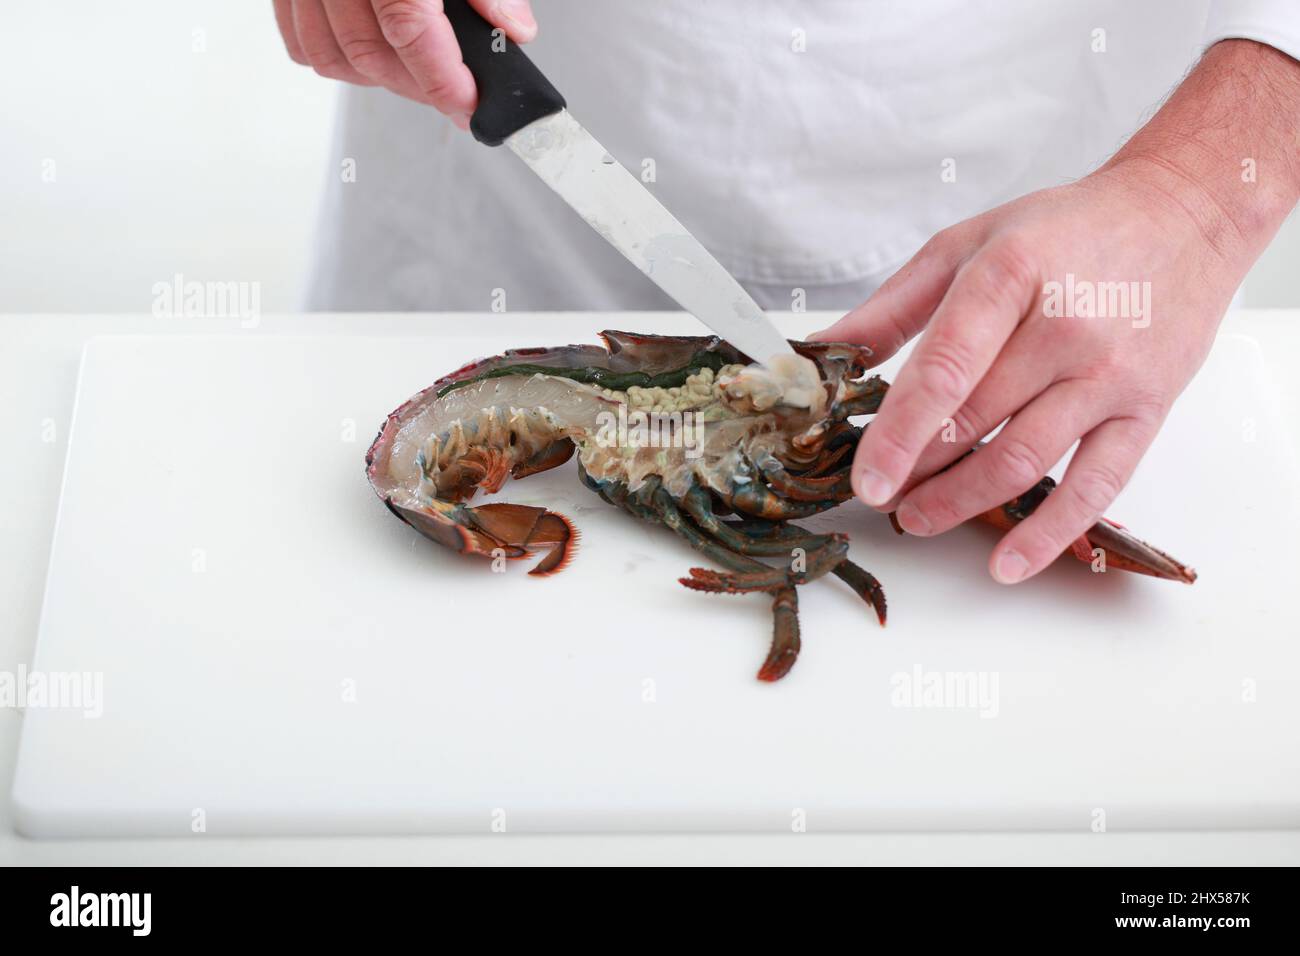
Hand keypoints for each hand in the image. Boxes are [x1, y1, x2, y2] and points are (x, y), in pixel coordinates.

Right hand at [272, 0, 537, 127]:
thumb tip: (512, 28)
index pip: (409, 30)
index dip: (443, 81)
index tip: (470, 106)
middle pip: (370, 52)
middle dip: (419, 87)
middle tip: (456, 94)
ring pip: (330, 54)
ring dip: (379, 78)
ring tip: (419, 76)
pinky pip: (299, 36)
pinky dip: (336, 58)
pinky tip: (373, 54)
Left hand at [814, 40, 1299, 584]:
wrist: (1184, 215)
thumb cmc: (1064, 230)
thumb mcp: (966, 245)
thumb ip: (891, 308)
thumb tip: (821, 353)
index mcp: (1009, 276)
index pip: (944, 371)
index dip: (898, 433)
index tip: (866, 479)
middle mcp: (1064, 328)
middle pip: (976, 422)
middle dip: (917, 472)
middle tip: (880, 497)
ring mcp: (1110, 373)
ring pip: (1024, 460)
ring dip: (962, 502)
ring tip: (918, 518)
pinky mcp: (1147, 409)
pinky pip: (1097, 485)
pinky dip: (1050, 532)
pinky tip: (1008, 563)